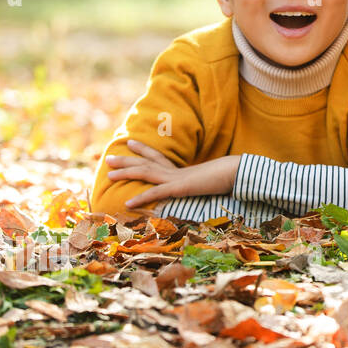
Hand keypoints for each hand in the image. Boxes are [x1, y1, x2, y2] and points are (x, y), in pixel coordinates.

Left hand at [105, 140, 239, 208]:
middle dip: (127, 160)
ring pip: (146, 172)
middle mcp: (177, 171)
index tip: (131, 143)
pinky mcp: (180, 188)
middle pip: (147, 162)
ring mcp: (177, 178)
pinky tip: (127, 204)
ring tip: (109, 175)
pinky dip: (141, 198)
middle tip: (109, 159)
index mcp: (183, 170)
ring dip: (126, 173)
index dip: (144, 150)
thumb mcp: (213, 181)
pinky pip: (157, 193)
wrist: (239, 172)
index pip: (159, 157)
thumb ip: (205, 182)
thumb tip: (205, 184)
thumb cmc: (230, 176)